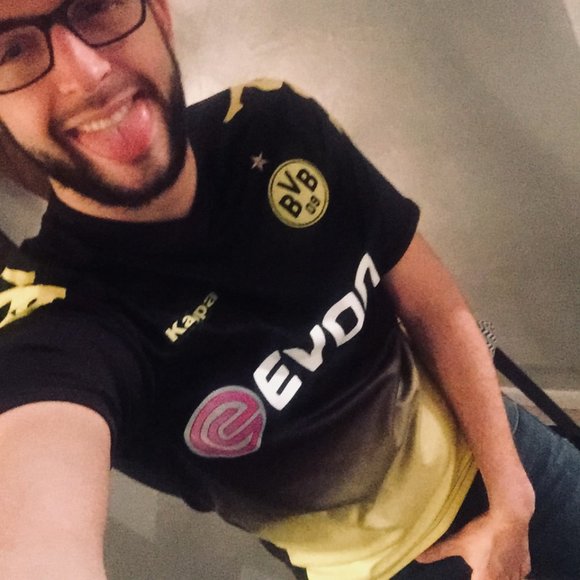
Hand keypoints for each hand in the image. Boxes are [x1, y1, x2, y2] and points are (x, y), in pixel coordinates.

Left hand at [416, 509, 531, 579]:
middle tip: (480, 570)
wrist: (510, 519)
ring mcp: (518, 573)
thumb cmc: (482, 532)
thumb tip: (417, 557)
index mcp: (486, 579)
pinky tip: (509, 568)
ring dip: (501, 578)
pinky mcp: (525, 564)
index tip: (472, 574)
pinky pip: (521, 575)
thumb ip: (438, 551)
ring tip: (491, 571)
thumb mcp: (458, 542)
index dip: (474, 579)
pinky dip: (515, 575)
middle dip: (486, 577)